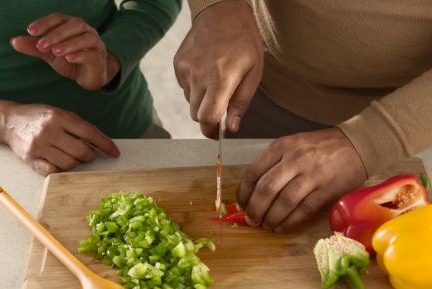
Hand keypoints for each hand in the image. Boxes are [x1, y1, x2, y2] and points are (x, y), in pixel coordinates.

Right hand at [0, 99, 119, 175]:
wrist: (9, 121)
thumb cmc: (40, 117)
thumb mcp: (61, 114)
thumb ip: (79, 127)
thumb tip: (103, 144)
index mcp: (60, 117)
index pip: (90, 133)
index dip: (105, 145)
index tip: (115, 153)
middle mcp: (49, 131)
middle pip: (81, 152)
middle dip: (90, 156)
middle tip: (88, 154)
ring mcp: (39, 146)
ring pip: (69, 163)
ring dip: (76, 163)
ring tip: (71, 156)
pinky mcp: (30, 159)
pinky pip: (53, 171)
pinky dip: (61, 169)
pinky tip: (59, 162)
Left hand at [11, 13, 119, 90]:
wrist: (90, 76)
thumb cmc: (70, 60)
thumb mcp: (50, 54)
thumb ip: (34, 47)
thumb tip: (14, 41)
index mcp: (72, 25)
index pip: (59, 18)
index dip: (45, 23)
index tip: (30, 31)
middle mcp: (86, 31)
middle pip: (74, 25)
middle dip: (56, 34)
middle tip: (41, 45)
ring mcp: (96, 44)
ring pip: (86, 38)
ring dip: (69, 43)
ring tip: (55, 51)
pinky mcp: (99, 59)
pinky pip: (92, 54)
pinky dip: (81, 55)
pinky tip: (69, 58)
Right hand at [174, 0, 263, 137]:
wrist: (221, 11)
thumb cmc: (243, 41)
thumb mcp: (254, 72)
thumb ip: (241, 102)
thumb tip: (231, 127)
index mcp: (220, 79)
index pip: (206, 118)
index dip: (211, 131)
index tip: (217, 133)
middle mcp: (198, 76)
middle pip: (196, 115)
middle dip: (208, 117)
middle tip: (221, 108)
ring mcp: (185, 70)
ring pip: (190, 101)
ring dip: (202, 100)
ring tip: (217, 82)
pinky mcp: (177, 65)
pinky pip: (185, 87)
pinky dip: (195, 87)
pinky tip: (207, 72)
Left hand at [236, 128, 367, 232]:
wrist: (357, 145)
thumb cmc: (322, 147)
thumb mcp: (294, 145)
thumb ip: (275, 163)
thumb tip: (254, 191)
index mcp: (282, 146)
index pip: (254, 173)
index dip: (244, 193)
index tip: (241, 205)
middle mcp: (295, 159)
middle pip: (266, 189)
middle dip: (255, 209)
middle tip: (251, 220)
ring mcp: (311, 175)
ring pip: (284, 202)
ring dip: (271, 218)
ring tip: (266, 226)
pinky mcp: (326, 189)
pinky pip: (303, 210)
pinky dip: (289, 222)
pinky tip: (282, 227)